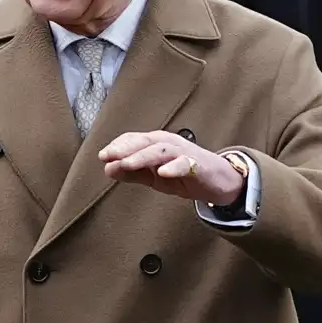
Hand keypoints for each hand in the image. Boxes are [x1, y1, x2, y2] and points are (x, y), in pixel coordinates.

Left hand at [99, 131, 243, 205]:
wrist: (219, 182)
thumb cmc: (184, 174)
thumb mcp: (154, 177)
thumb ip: (133, 173)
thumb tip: (107, 169)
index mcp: (156, 143)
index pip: (134, 139)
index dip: (118, 146)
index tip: (102, 156)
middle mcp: (168, 143)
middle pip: (144, 142)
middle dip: (125, 148)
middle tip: (109, 156)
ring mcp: (184, 152)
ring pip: (160, 151)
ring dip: (142, 156)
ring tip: (127, 164)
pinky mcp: (198, 165)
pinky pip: (185, 164)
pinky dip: (173, 167)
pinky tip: (162, 173)